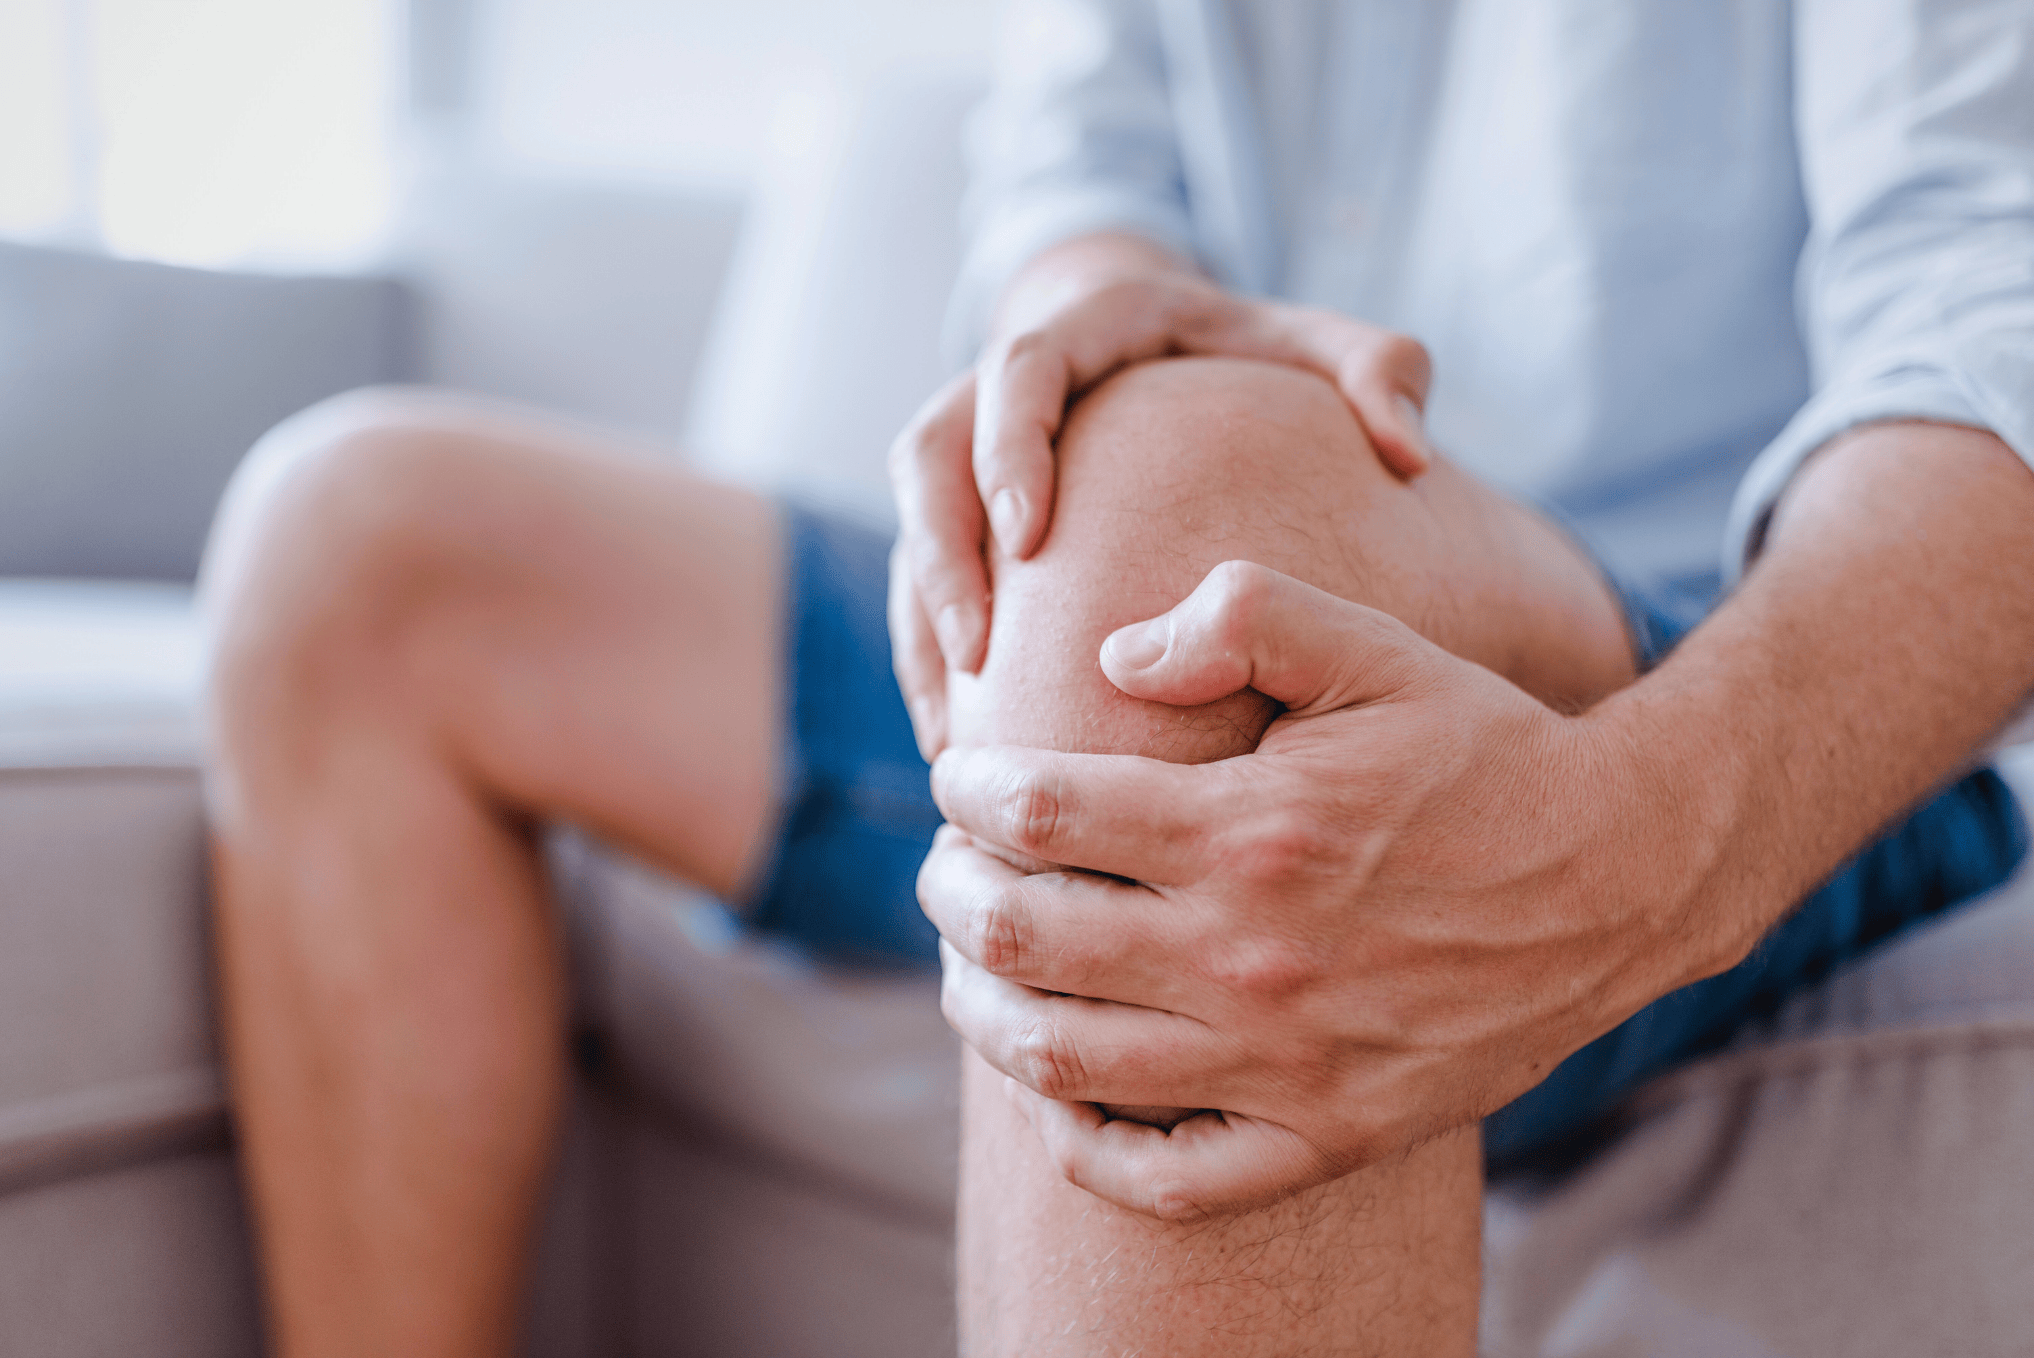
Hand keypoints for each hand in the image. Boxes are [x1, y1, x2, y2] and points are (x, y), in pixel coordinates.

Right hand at [887, 255, 1434, 759]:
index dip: (1009, 449)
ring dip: (924, 624)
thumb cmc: (1251, 352)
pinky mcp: (960, 512)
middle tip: (979, 649)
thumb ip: (1378, 372)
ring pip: (913, 530)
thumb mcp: (1319, 344)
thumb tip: (1409, 451)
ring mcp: (971, 451)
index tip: (1030, 534)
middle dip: (943, 553)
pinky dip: (930, 657)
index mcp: (1085, 329)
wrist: (1165, 342)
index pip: (1019, 370)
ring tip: (954, 725)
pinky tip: (958, 737)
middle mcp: (1004, 384)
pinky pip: (921, 582)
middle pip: (929, 454)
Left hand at [919, 562, 1721, 1219]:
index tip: (959, 775)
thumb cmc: (1484, 751)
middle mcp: (1252, 957)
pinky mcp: (1328, 1135)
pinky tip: (1055, 1098)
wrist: (1621, 875)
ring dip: (980, 1008)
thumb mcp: (1374, 648)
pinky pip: (1166, 1179)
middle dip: (949, 892)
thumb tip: (1110, 659)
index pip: (1040, 814)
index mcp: (1252, 830)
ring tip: (967, 965)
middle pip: (1022, 938)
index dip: (970, 788)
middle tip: (943, 865)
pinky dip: (1084, 1147)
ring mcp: (1286, 1063)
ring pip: (1063, 1060)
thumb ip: (1238, 617)